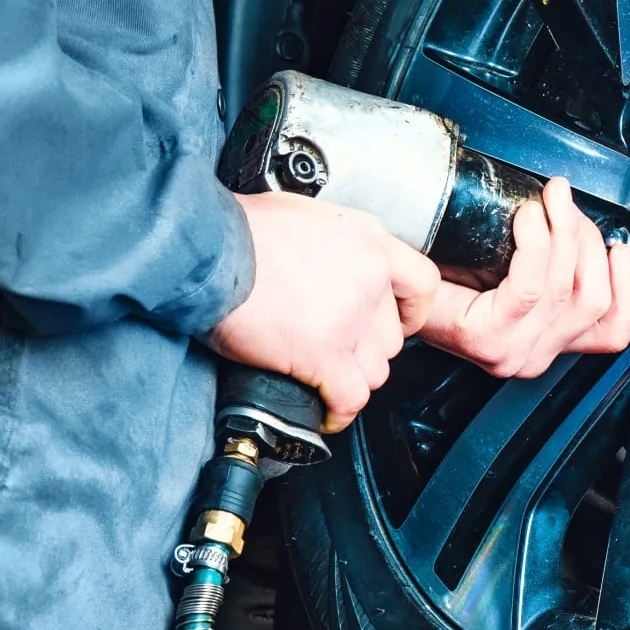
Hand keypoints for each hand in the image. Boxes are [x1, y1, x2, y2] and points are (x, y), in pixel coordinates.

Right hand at [204, 191, 439, 430]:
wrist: (206, 246)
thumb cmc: (239, 230)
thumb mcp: (305, 217)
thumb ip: (333, 247)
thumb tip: (329, 270)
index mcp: (368, 239)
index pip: (423, 284)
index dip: (411, 313)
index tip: (397, 325)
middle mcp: (370, 276)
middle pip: (391, 337)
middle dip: (365, 352)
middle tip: (336, 354)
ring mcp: (351, 315)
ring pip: (375, 371)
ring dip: (348, 380)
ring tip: (321, 379)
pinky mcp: (324, 351)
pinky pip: (350, 397)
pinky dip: (339, 412)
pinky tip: (325, 413)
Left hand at [420, 178, 629, 377]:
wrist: (390, 294)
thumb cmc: (443, 282)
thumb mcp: (512, 283)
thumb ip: (553, 274)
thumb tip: (589, 234)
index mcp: (548, 346)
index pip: (612, 330)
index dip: (629, 286)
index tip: (620, 248)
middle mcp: (535, 356)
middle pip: (593, 297)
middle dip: (587, 238)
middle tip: (564, 201)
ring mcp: (513, 352)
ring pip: (566, 288)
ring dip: (565, 231)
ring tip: (549, 200)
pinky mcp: (488, 339)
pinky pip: (532, 285)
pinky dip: (536, 244)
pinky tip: (528, 218)